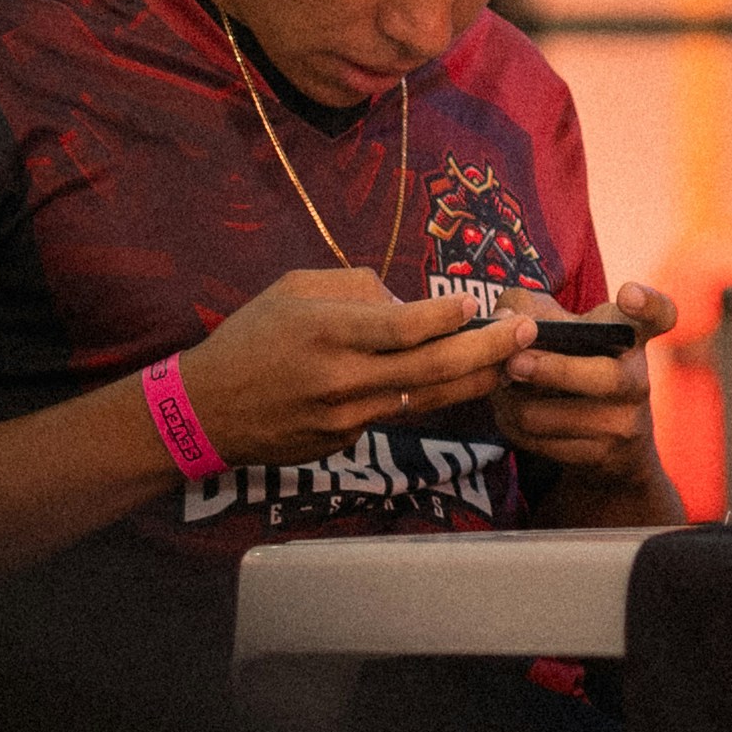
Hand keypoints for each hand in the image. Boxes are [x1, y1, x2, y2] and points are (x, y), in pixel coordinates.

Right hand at [168, 268, 530, 471]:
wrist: (204, 411)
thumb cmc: (251, 338)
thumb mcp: (293, 291)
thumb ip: (355, 288)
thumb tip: (409, 301)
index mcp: (326, 332)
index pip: (403, 327)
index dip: (448, 317)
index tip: (478, 303)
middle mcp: (340, 378)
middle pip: (432, 368)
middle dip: (488, 349)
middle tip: (527, 332)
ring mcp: (345, 417)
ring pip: (427, 400)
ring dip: (475, 379)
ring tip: (512, 359)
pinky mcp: (345, 443)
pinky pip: (396, 415)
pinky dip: (426, 398)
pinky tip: (453, 382)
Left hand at [489, 281, 678, 473]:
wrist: (606, 438)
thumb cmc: (573, 361)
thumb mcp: (560, 327)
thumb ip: (527, 308)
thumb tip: (503, 317)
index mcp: (632, 336)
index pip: (659, 315)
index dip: (648, 304)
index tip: (628, 294)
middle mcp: (637, 378)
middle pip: (605, 378)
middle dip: (554, 371)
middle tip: (514, 363)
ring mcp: (624, 421)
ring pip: (554, 415)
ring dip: (513, 403)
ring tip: (500, 389)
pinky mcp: (602, 454)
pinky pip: (541, 441)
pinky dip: (513, 426)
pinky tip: (510, 414)